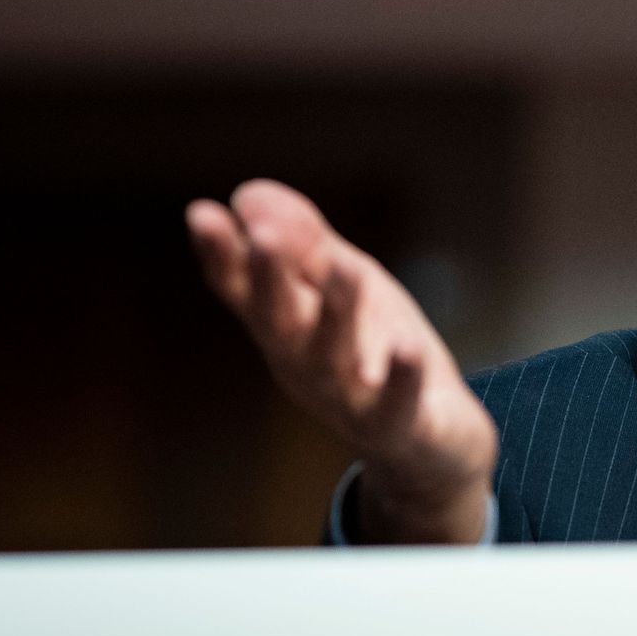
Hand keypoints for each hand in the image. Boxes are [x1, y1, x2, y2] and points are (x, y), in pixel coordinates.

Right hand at [186, 179, 497, 543]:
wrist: (435, 441)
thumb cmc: (378, 352)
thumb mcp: (345, 287)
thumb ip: (304, 244)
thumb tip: (248, 194)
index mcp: (288, 328)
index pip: (245, 290)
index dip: (223, 256)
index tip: (201, 214)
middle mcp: (307, 366)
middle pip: (281, 323)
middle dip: (270, 282)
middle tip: (264, 238)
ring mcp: (351, 401)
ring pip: (336, 361)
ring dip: (338, 316)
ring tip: (347, 268)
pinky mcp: (401, 427)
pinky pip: (397, 407)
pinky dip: (402, 380)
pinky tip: (408, 350)